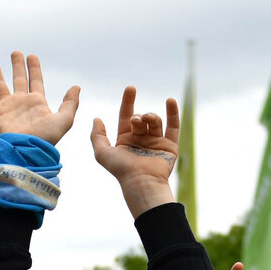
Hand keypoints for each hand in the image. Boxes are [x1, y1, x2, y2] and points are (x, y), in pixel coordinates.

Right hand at [0, 49, 79, 143]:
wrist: (26, 151)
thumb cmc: (45, 138)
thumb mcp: (64, 120)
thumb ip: (70, 103)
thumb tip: (76, 87)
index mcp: (37, 103)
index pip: (35, 81)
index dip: (34, 68)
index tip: (31, 56)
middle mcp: (21, 103)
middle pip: (17, 79)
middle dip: (16, 65)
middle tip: (15, 52)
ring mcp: (6, 107)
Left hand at [89, 87, 178, 217]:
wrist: (141, 181)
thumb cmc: (121, 170)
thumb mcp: (102, 153)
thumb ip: (97, 136)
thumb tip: (97, 118)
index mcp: (125, 140)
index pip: (126, 116)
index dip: (128, 101)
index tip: (130, 88)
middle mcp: (141, 140)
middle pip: (141, 118)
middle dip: (139, 116)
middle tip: (136, 120)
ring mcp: (156, 143)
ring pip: (155, 121)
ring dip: (150, 116)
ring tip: (147, 120)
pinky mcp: (170, 146)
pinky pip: (173, 127)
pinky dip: (173, 113)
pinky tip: (170, 101)